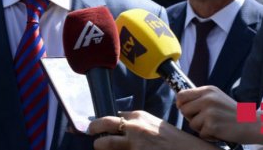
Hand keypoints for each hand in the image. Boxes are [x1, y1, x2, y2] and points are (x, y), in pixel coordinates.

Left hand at [89, 111, 218, 149]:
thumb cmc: (172, 139)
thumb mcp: (154, 123)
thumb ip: (136, 122)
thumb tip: (119, 121)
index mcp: (138, 116)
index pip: (112, 116)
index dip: (103, 122)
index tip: (97, 126)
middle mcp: (133, 127)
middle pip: (102, 124)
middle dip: (93, 128)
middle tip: (90, 132)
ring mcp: (133, 143)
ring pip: (104, 143)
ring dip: (100, 145)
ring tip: (100, 146)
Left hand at [176, 86, 238, 141]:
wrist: (253, 124)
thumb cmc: (233, 113)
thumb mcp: (217, 98)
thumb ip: (200, 98)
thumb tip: (179, 102)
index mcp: (207, 90)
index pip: (182, 95)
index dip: (180, 103)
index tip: (184, 109)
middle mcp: (207, 99)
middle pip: (183, 109)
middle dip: (190, 117)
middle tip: (203, 120)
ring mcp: (210, 112)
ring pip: (191, 123)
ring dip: (200, 128)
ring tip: (214, 125)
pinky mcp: (212, 126)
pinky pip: (201, 134)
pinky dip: (209, 136)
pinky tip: (219, 132)